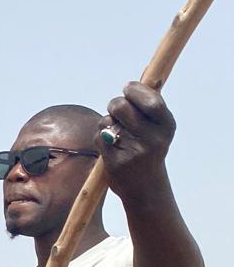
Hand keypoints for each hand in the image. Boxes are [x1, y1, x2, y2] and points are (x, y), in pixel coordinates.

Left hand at [101, 82, 175, 202]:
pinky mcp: (116, 161)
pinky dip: (101, 138)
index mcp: (167, 126)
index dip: (135, 90)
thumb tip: (140, 78)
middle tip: (118, 111)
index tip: (127, 88)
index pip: (150, 100)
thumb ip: (148, 105)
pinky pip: (99, 137)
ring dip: (107, 123)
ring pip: (107, 121)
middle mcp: (153, 139)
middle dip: (115, 104)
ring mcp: (134, 151)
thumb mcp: (158, 128)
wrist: (146, 187)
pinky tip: (111, 147)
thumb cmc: (149, 149)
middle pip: (121, 106)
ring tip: (117, 134)